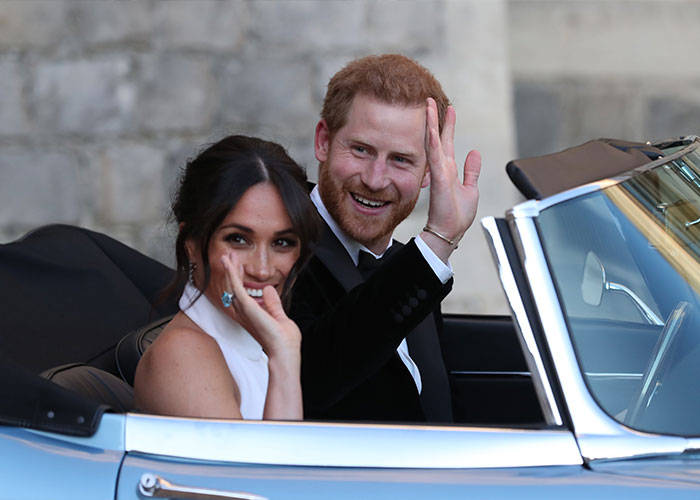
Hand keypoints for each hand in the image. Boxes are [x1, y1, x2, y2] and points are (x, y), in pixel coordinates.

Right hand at [220, 252, 300, 356]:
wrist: (284, 351)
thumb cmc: (283, 340)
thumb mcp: (279, 316)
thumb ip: (273, 303)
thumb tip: (269, 290)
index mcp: (251, 315)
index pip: (241, 293)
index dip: (238, 278)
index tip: (239, 265)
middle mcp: (244, 313)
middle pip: (232, 288)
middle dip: (231, 271)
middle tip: (229, 256)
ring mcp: (244, 310)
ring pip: (231, 285)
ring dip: (229, 269)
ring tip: (227, 256)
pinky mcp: (247, 307)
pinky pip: (235, 286)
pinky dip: (232, 273)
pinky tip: (229, 263)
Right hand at [422, 98, 480, 262]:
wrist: (449, 232)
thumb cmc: (458, 215)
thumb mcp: (470, 188)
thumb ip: (471, 171)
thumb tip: (475, 153)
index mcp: (450, 170)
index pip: (447, 142)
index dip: (448, 125)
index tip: (448, 109)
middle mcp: (442, 168)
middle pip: (438, 137)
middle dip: (435, 118)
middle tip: (431, 100)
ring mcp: (439, 172)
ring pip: (433, 142)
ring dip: (431, 124)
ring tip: (428, 106)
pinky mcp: (438, 179)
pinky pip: (434, 156)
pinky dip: (432, 141)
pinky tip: (431, 128)